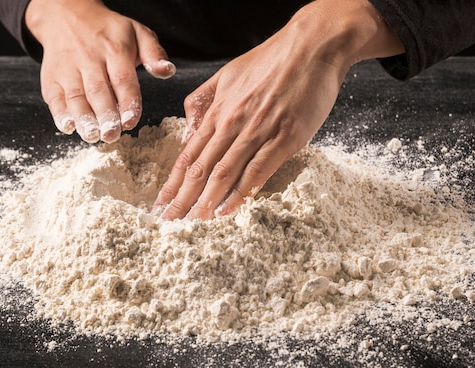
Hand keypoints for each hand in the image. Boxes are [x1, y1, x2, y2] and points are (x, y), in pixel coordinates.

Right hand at [25, 0, 175, 142]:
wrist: (68, 16)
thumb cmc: (109, 31)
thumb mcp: (137, 33)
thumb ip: (154, 53)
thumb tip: (168, 71)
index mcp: (115, 50)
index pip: (123, 79)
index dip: (127, 102)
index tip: (131, 121)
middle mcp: (89, 59)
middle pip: (98, 91)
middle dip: (105, 116)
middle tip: (112, 135)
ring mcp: (68, 68)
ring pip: (75, 96)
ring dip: (83, 119)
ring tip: (93, 136)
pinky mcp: (52, 77)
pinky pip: (54, 97)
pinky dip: (59, 113)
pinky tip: (68, 127)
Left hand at [153, 0, 403, 219]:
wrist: (312, 46)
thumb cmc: (272, 59)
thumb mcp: (227, 72)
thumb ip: (204, 99)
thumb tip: (188, 126)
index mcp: (219, 110)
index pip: (188, 154)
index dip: (173, 182)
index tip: (162, 202)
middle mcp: (233, 122)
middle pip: (201, 168)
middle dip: (183, 198)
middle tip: (170, 221)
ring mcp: (259, 131)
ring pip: (225, 173)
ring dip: (206, 201)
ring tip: (193, 222)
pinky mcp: (286, 138)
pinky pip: (259, 170)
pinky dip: (242, 192)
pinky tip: (229, 209)